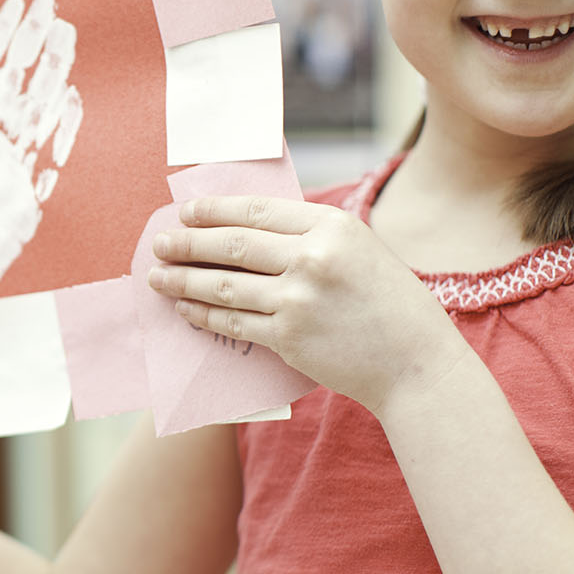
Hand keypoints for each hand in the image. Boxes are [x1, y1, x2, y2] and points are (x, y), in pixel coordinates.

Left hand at [145, 196, 467, 415]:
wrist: (417, 364)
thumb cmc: (390, 305)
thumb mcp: (361, 249)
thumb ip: (312, 235)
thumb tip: (247, 227)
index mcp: (332, 225)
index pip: (256, 210)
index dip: (214, 210)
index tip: (187, 211)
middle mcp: (313, 256)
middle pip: (232, 245)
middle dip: (188, 243)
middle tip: (159, 243)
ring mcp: (299, 298)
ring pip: (224, 285)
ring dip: (183, 281)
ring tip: (157, 277)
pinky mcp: (289, 336)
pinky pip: (232, 322)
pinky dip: (203, 315)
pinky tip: (185, 309)